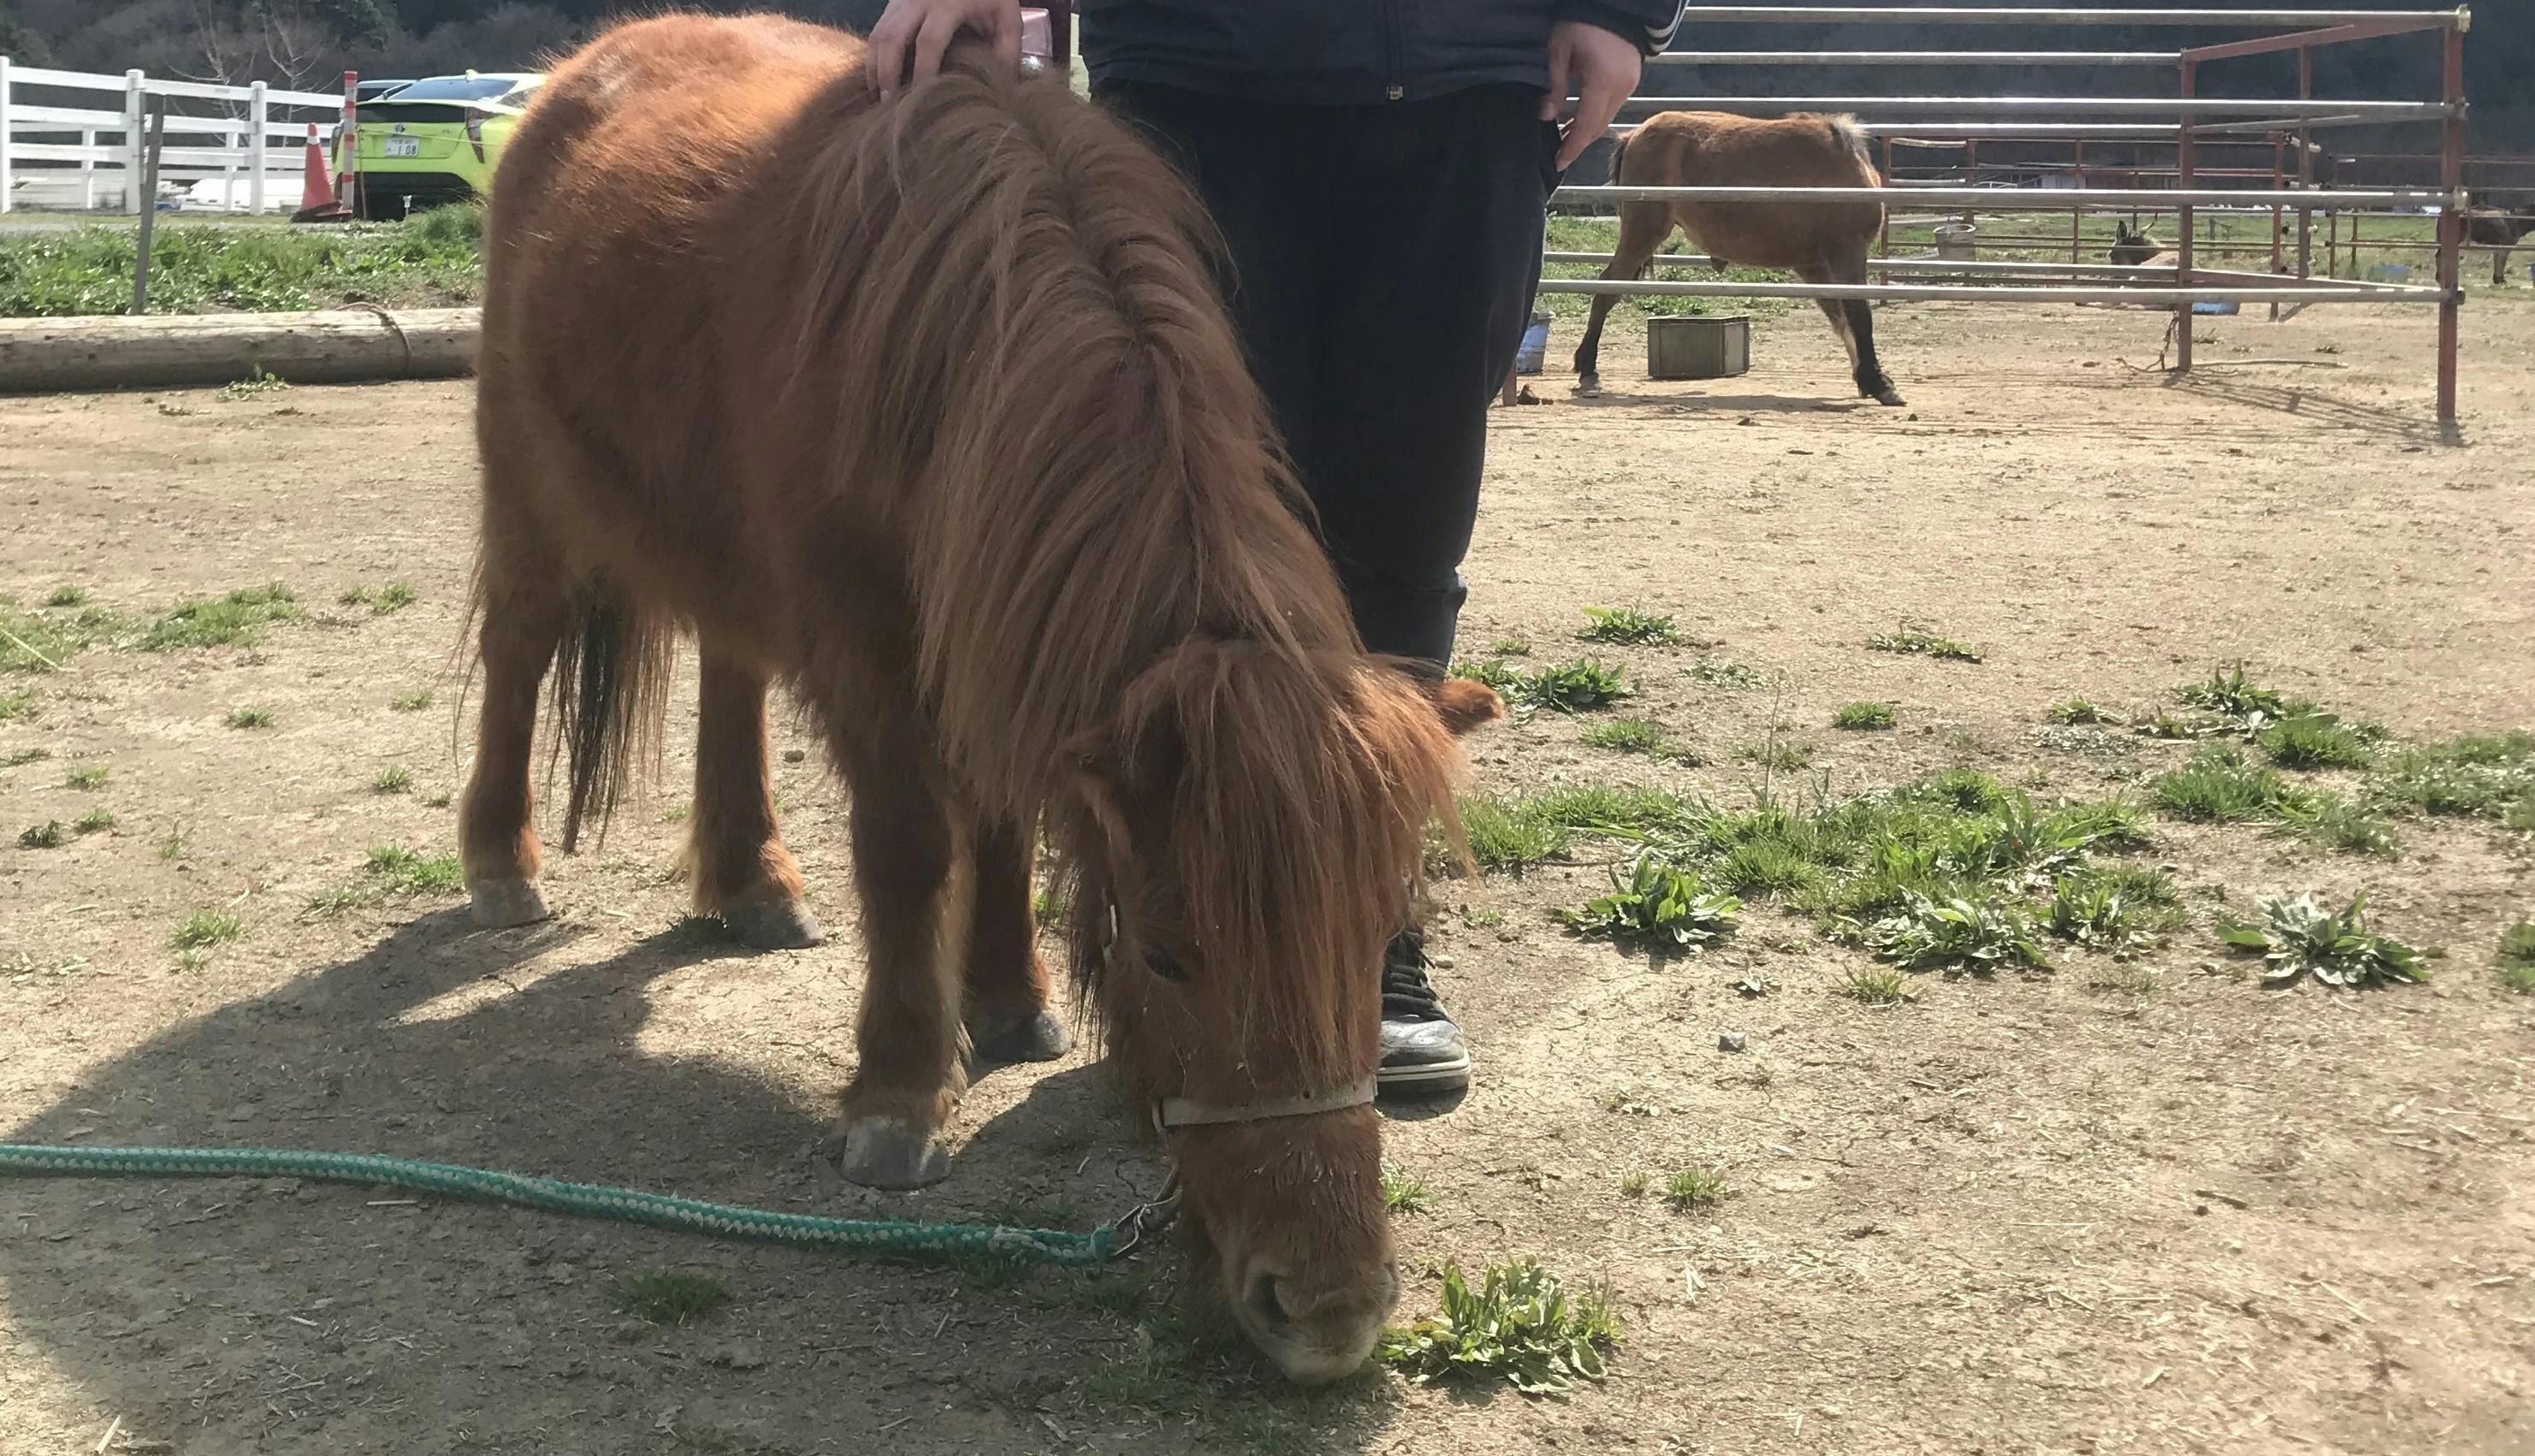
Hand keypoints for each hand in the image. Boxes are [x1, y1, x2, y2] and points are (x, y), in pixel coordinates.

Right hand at [865, 0, 1023, 100]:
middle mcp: (918, 0)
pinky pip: (877, 30)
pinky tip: (878, 77)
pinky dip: (874, 56)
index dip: (922, 73)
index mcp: (948, 5)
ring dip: (875, 67)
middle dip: (887, 73)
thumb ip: (1007, 50)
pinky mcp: (893, 1)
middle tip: (889, 105)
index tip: (920, 100)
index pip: (929, 42)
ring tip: (878, 97)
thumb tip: (1002, 90)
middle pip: (892, 39)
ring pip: (878, 34)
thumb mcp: (1007, 17)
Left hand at [1542, 20, 1642, 170]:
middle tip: (1558, 153)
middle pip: (1598, 127)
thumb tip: (1546, 117)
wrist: (1613, 5)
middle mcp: (1621, 88)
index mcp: (1603, 82)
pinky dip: (1596, 116)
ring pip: (1606, 119)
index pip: (1586, 126)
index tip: (1558, 162)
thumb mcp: (1560, 52)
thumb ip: (1555, 87)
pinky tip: (1580, 117)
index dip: (1571, 147)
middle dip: (1578, 143)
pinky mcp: (1631, 80)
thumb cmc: (1582, 23)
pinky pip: (1613, 106)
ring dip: (1587, 130)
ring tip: (1565, 136)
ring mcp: (1629, 84)